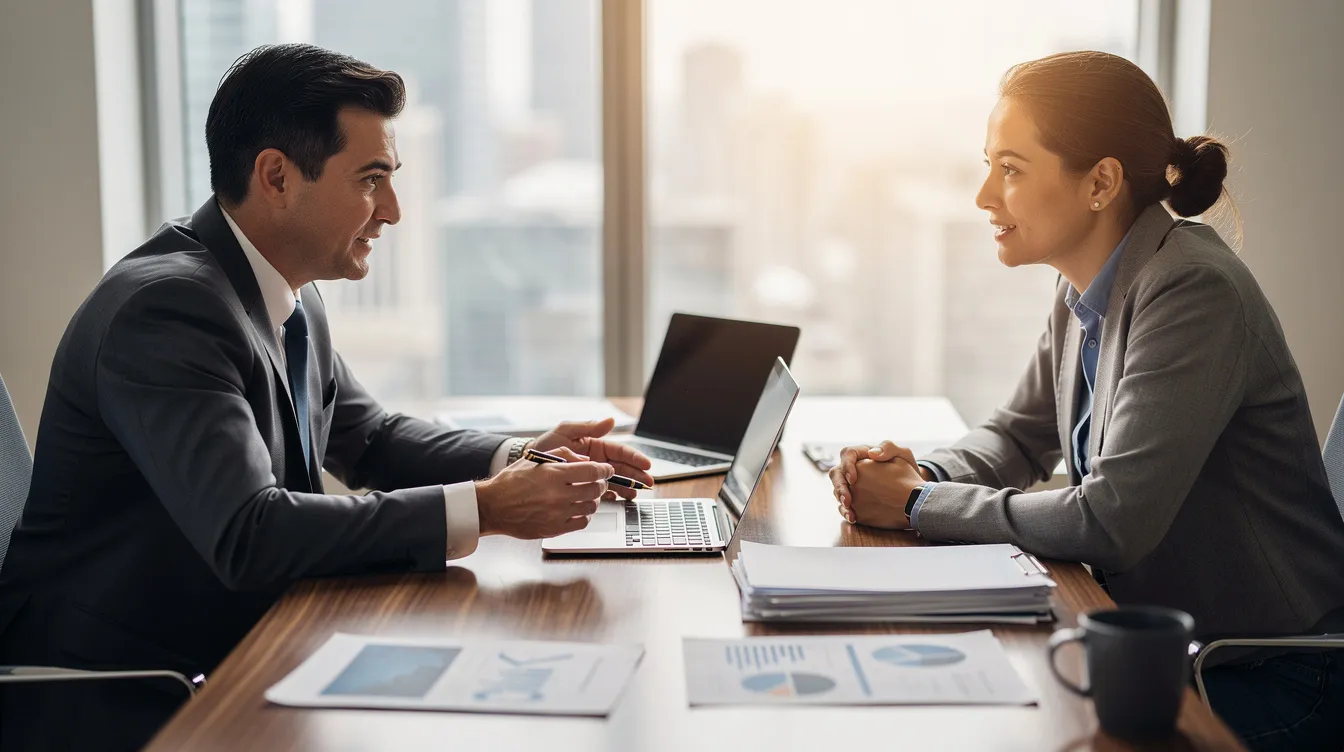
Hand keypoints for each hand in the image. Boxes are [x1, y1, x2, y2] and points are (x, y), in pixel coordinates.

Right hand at [475, 446, 612, 538]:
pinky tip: (578, 509)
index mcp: (553, 474)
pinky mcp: (555, 529)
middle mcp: (557, 494)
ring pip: (591, 507)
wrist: (493, 507)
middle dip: (601, 484)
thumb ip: (563, 455)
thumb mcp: (535, 459)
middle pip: (595, 490)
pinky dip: (584, 515)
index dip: (604, 470)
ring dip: (593, 500)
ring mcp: (557, 514)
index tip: (607, 470)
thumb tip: (585, 460)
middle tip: (598, 482)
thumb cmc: (512, 481)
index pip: (592, 471)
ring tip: (586, 496)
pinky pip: (582, 523)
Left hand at [534, 418, 653, 500]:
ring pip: (617, 481)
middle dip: (637, 474)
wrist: (526, 467)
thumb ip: (587, 427)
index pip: (620, 451)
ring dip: (629, 486)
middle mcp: (597, 461)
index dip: (634, 457)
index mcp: (595, 446)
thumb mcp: (564, 432)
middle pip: (623, 467)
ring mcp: (592, 475)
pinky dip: (615, 496)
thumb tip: (610, 421)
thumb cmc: (545, 447)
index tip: (646, 464)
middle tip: (649, 482)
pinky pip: (605, 492)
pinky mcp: (586, 488)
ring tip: (636, 493)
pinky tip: (622, 499)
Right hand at [829, 440, 927, 519]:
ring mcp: (853, 485)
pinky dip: (845, 511)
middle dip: (839, 486)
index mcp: (863, 455)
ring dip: (840, 500)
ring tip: (850, 512)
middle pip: (837, 473)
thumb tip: (872, 454)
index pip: (847, 454)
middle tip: (847, 500)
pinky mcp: (855, 499)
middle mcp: (854, 469)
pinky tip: (853, 518)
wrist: (914, 491)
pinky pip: (844, 504)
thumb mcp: (903, 456)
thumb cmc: (907, 471)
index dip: (847, 466)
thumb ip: (889, 448)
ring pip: (837, 489)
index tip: (854, 479)